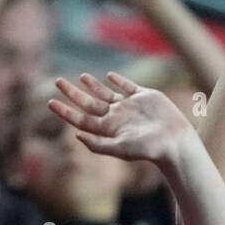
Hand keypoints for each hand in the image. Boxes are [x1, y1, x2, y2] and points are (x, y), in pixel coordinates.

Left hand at [49, 72, 194, 163]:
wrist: (174, 141)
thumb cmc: (148, 148)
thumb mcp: (120, 148)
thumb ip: (98, 144)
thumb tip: (76, 135)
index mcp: (108, 129)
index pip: (80, 119)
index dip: (65, 111)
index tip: (50, 101)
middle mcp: (116, 117)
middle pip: (88, 104)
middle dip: (72, 93)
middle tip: (57, 81)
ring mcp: (129, 106)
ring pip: (105, 94)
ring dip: (93, 85)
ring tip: (80, 76)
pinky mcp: (144, 97)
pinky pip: (127, 86)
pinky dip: (118, 81)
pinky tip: (109, 76)